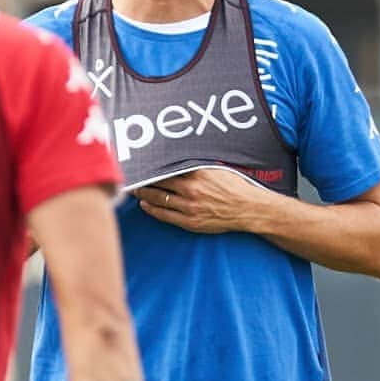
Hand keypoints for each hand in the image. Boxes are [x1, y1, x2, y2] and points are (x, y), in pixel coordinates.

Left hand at [134, 169, 268, 234]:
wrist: (248, 209)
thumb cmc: (234, 187)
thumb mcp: (216, 169)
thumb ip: (195, 166)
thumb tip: (178, 159)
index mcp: (197, 174)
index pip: (166, 169)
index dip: (151, 167)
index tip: (142, 165)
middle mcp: (191, 189)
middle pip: (158, 183)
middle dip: (142, 181)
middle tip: (132, 178)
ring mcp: (189, 207)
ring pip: (158, 199)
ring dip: (143, 194)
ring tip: (135, 191)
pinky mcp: (190, 221)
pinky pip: (164, 215)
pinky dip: (152, 209)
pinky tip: (146, 204)